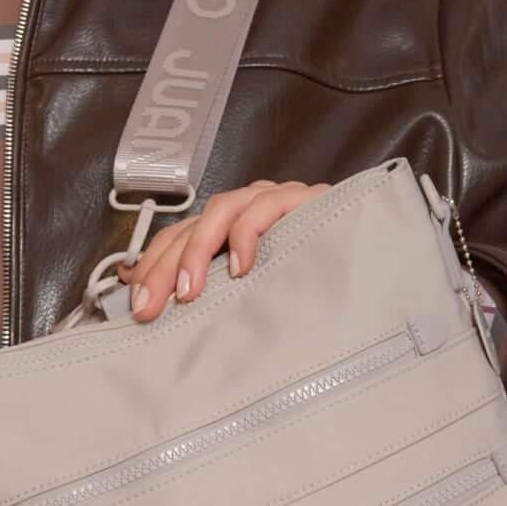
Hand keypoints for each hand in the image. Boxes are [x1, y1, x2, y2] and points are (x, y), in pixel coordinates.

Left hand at [115, 179, 330, 318]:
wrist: (371, 263)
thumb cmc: (311, 281)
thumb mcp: (250, 294)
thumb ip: (208, 291)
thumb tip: (146, 299)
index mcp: (228, 229)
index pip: (176, 238)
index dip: (150, 267)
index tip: (135, 303)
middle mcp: (245, 209)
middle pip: (191, 227)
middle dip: (164, 268)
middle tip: (151, 306)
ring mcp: (273, 200)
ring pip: (221, 210)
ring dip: (198, 252)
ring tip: (189, 291)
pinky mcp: (302, 199)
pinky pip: (265, 208)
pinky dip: (246, 236)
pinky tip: (241, 268)